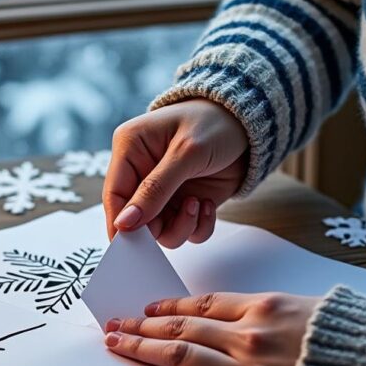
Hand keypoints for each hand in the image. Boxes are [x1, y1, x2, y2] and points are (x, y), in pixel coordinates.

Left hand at [102, 292, 319, 365]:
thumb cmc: (355, 339)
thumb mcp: (313, 307)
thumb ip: (272, 311)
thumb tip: (243, 314)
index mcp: (264, 306)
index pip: (202, 303)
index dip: (169, 306)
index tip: (146, 309)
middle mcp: (248, 336)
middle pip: (182, 328)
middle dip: (142, 327)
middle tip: (114, 325)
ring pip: (181, 356)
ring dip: (143, 350)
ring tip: (118, 346)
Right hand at [104, 99, 248, 246]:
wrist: (251, 125)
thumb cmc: (215, 122)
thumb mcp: (185, 153)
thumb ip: (154, 190)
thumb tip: (124, 222)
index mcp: (131, 149)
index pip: (114, 193)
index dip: (119, 221)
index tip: (129, 243)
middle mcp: (143, 173)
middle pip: (136, 219)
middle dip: (158, 226)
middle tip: (182, 216)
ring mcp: (164, 191)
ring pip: (160, 230)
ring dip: (182, 226)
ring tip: (198, 204)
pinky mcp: (185, 203)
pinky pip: (185, 230)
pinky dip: (198, 226)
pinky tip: (208, 205)